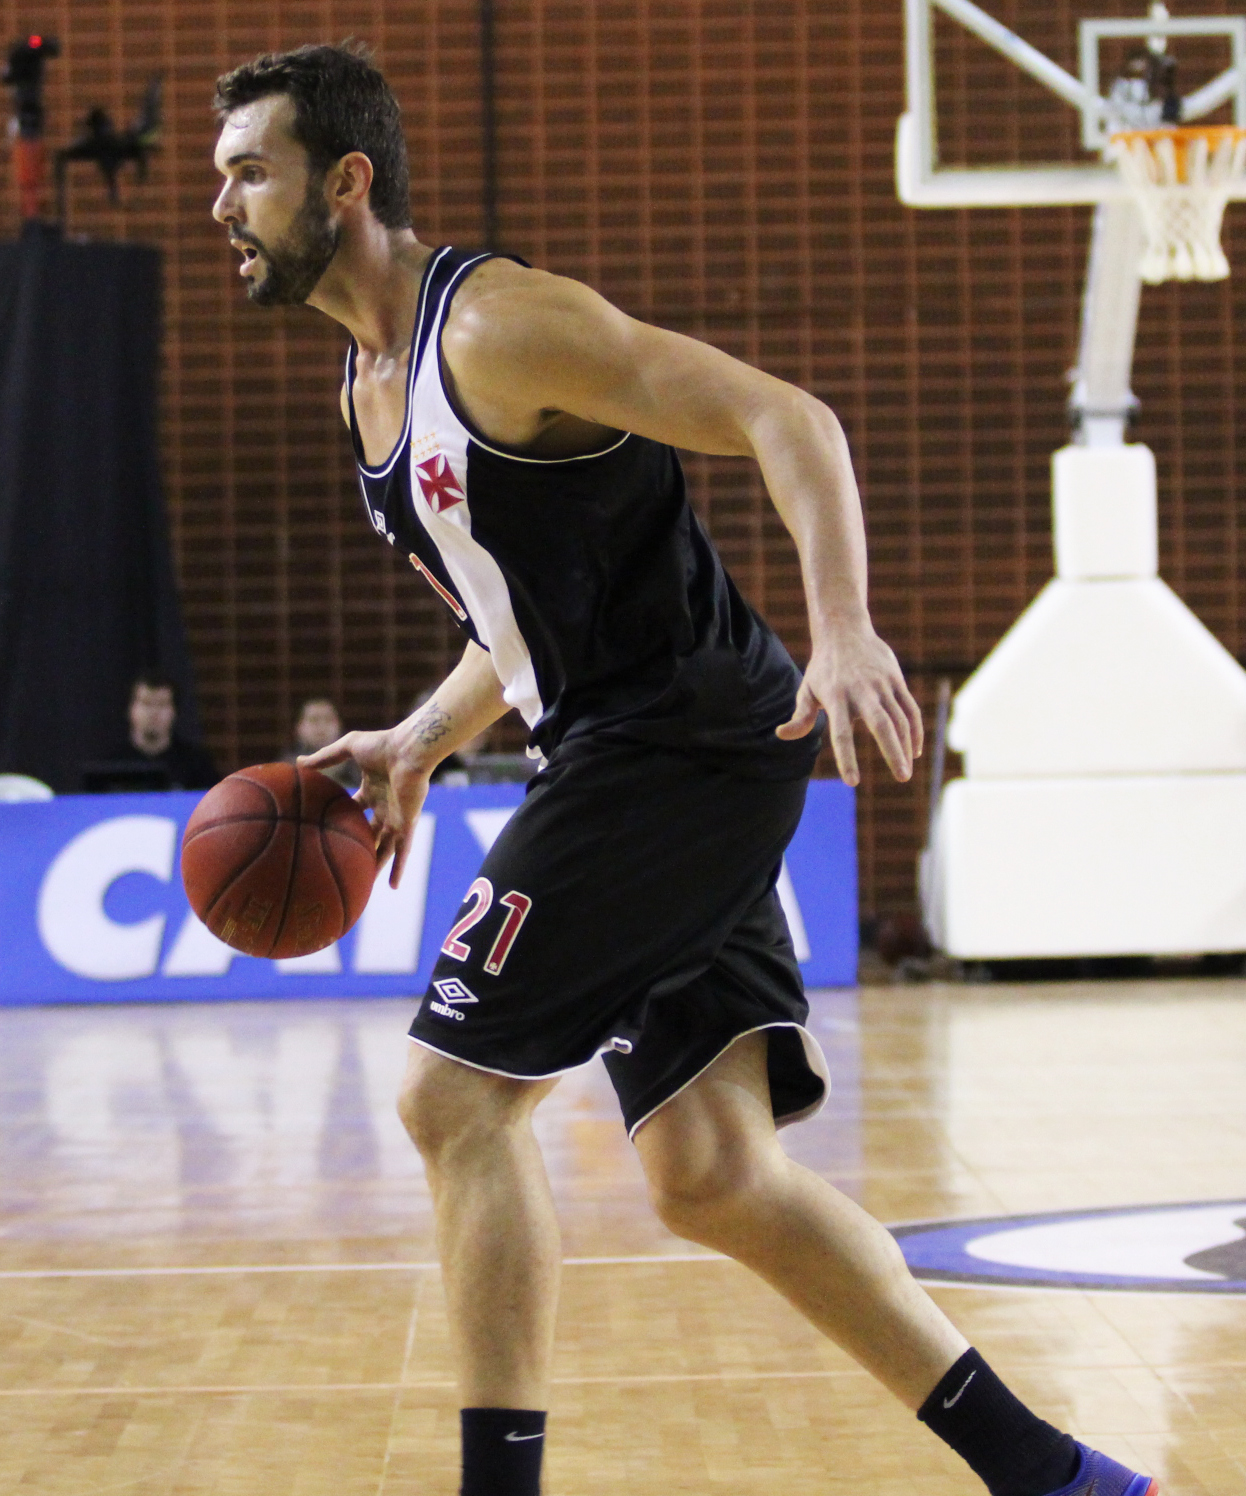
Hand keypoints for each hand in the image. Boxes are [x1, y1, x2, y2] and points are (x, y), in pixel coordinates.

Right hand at [299, 728, 431, 887]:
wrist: (409, 749)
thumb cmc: (382, 744)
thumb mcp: (348, 748)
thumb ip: (325, 756)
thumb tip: (298, 761)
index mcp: (372, 791)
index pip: (355, 809)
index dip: (342, 820)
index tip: (327, 832)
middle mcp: (385, 807)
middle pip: (370, 834)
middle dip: (360, 848)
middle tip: (343, 864)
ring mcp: (397, 817)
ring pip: (385, 848)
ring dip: (376, 866)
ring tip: (363, 886)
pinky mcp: (407, 823)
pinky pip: (403, 850)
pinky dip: (398, 867)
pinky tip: (393, 886)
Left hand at [776, 622, 922, 785]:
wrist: (844, 630)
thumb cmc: (823, 668)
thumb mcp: (807, 689)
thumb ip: (800, 716)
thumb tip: (782, 735)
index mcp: (836, 698)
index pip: (841, 734)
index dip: (846, 758)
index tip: (852, 782)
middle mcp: (861, 691)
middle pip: (882, 725)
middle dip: (893, 752)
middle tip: (902, 778)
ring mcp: (882, 684)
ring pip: (900, 718)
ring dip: (907, 746)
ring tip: (906, 771)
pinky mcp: (896, 680)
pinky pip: (910, 708)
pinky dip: (916, 730)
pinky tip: (915, 751)